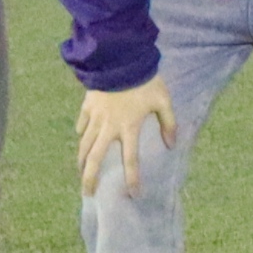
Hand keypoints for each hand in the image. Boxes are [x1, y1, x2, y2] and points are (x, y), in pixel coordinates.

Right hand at [77, 77, 177, 193]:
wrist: (120, 58)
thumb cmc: (145, 80)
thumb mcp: (163, 101)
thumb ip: (168, 123)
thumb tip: (172, 145)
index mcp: (128, 127)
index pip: (131, 159)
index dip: (132, 178)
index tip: (133, 194)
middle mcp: (108, 126)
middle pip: (94, 158)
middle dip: (90, 178)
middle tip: (88, 193)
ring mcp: (95, 116)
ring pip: (84, 144)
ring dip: (82, 160)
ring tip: (81, 172)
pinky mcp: (87, 105)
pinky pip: (82, 124)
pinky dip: (81, 134)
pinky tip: (81, 139)